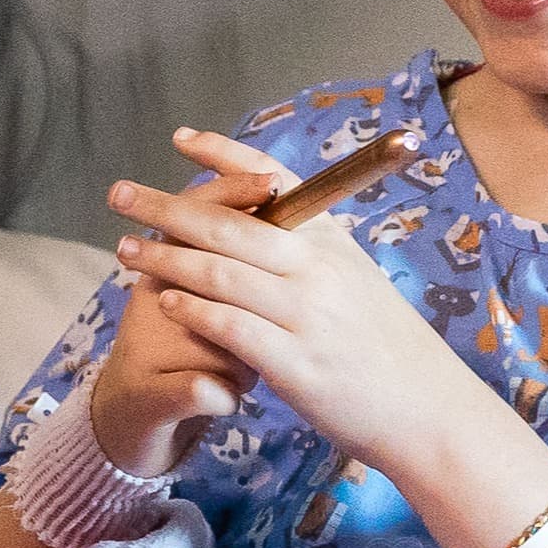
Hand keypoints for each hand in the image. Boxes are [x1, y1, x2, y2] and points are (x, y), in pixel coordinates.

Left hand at [108, 147, 496, 479]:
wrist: (427, 408)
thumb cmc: (386, 346)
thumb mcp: (357, 279)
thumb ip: (315, 251)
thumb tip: (277, 217)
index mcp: (333, 241)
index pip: (275, 181)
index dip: (224, 156)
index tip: (181, 139)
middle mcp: (319, 269)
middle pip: (232, 223)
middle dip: (168, 206)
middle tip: (120, 194)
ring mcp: (307, 314)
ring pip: (223, 272)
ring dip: (167, 257)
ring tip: (126, 248)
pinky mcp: (296, 362)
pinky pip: (233, 327)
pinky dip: (194, 310)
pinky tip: (164, 302)